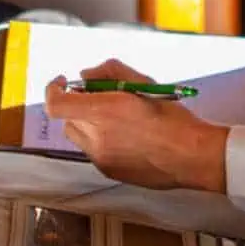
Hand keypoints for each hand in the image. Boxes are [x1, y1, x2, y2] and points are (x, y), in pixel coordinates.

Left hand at [44, 58, 228, 192]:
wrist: (191, 155)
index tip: (63, 82)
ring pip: (80, 136)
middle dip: (79, 106)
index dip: (53, 90)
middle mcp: (97, 137)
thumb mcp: (143, 83)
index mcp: (104, 111)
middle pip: (69, 118)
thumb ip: (109, 72)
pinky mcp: (109, 172)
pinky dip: (102, 141)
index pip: (56, 103)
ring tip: (118, 120)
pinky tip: (128, 138)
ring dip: (89, 124)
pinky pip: (94, 152)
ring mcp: (101, 158)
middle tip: (101, 99)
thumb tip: (86, 75)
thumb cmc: (172, 119)